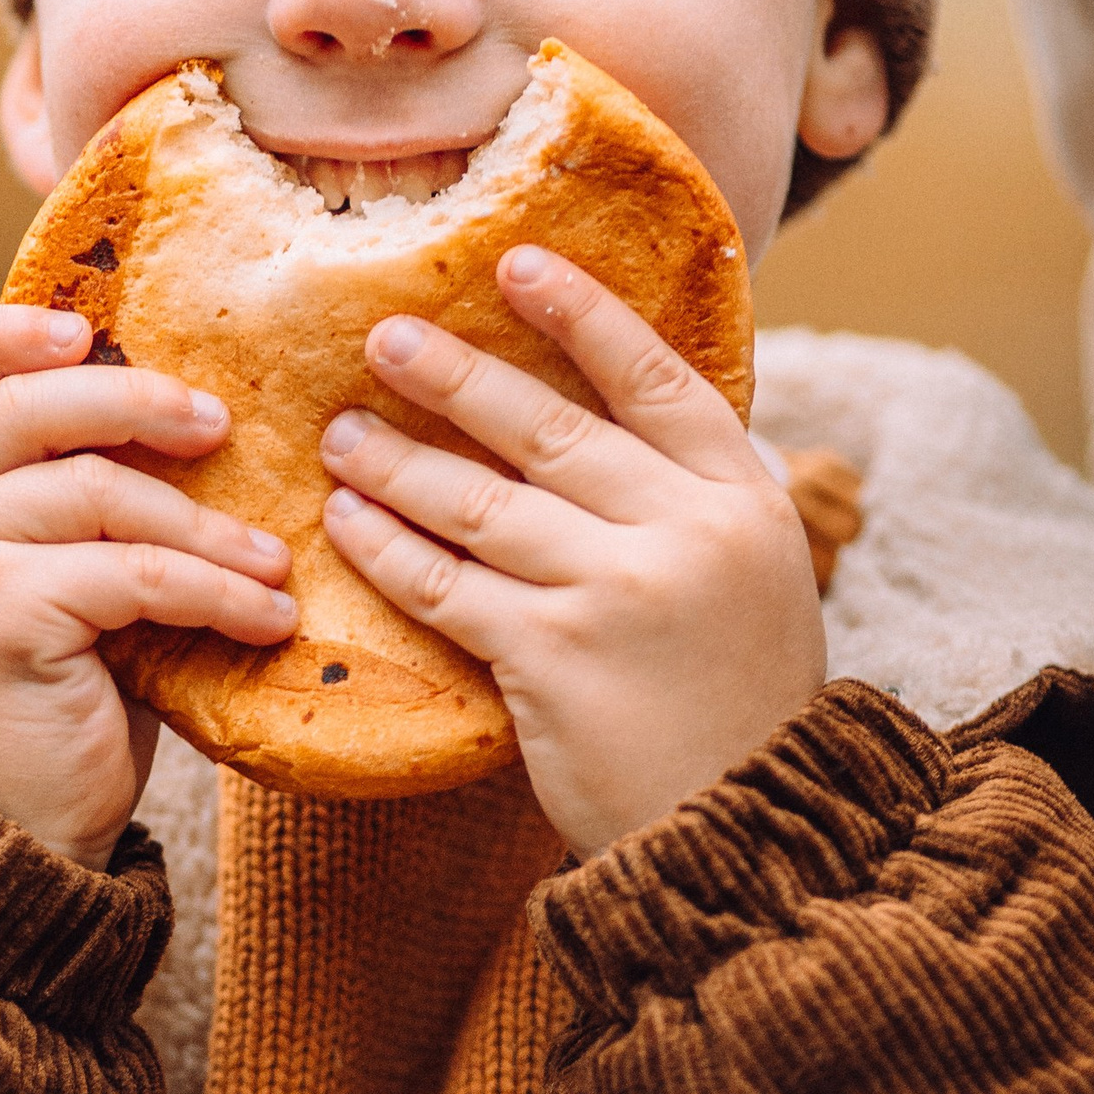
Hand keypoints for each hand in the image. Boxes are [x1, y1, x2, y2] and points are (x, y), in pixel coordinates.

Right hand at [0, 303, 295, 867]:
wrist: (8, 837)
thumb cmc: (42, 702)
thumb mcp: (40, 576)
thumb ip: (60, 493)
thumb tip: (178, 402)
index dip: (0, 332)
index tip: (87, 330)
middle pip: (25, 410)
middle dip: (137, 403)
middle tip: (220, 425)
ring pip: (98, 495)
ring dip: (207, 527)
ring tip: (273, 563)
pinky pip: (132, 572)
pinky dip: (215, 590)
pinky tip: (267, 617)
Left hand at [316, 246, 824, 857]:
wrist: (746, 830)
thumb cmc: (738, 699)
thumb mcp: (754, 578)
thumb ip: (689, 499)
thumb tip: (612, 411)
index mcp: (743, 500)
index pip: (655, 378)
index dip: (584, 315)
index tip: (517, 263)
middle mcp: (684, 532)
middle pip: (551, 430)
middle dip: (457, 377)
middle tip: (385, 337)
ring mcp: (615, 594)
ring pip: (481, 503)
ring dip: (399, 460)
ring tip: (339, 433)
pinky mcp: (550, 660)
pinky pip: (444, 585)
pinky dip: (386, 548)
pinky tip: (345, 521)